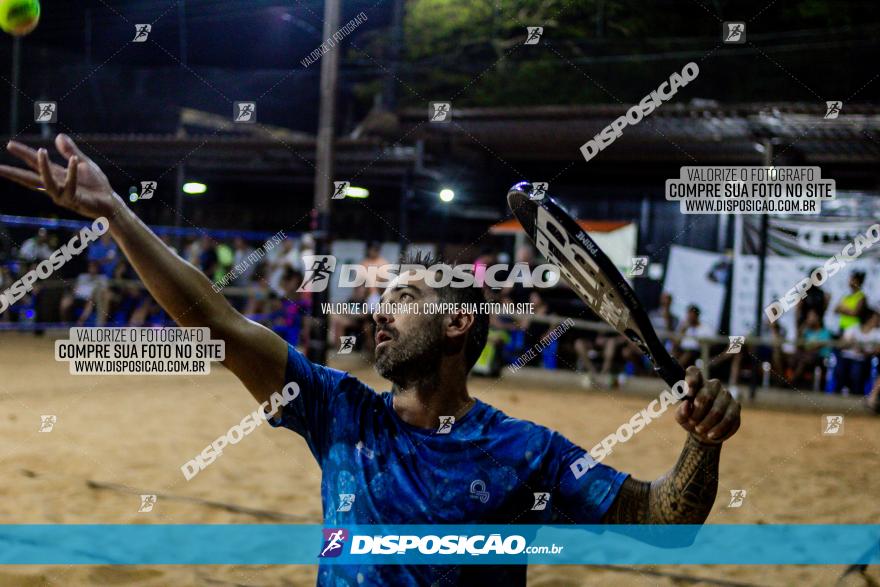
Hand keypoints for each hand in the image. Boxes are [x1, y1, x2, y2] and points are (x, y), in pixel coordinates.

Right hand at [0, 134, 120, 219]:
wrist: (110, 203)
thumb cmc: (96, 186)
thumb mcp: (83, 164)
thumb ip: (70, 151)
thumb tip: (58, 136)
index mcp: (56, 177)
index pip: (35, 164)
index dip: (23, 154)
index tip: (10, 144)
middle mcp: (56, 186)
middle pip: (30, 179)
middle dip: (13, 173)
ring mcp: (63, 195)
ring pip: (47, 182)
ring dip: (43, 167)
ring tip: (40, 151)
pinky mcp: (75, 200)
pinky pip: (71, 186)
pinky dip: (72, 173)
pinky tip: (73, 160)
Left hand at [675, 366, 740, 443]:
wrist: (705, 432)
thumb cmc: (691, 419)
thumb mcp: (681, 417)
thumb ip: (681, 412)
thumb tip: (687, 405)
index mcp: (697, 382)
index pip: (693, 372)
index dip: (691, 380)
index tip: (688, 393)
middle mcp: (713, 385)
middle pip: (707, 395)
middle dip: (698, 412)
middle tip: (692, 422)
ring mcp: (727, 395)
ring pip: (718, 410)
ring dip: (707, 423)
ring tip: (700, 430)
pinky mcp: (736, 407)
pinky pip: (729, 419)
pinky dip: (718, 429)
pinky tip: (711, 435)